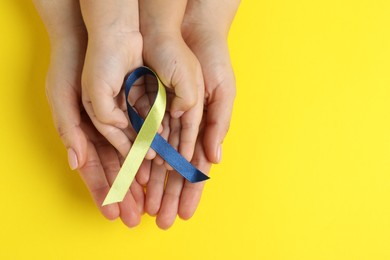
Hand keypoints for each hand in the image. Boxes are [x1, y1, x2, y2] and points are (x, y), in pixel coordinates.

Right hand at [34, 0, 144, 227]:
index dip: (104, 192)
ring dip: (143, 177)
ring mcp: (122, 122)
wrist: (97, 38)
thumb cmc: (71, 67)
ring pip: (134, 156)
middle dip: (127, 193)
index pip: (95, 171)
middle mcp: (104, 133)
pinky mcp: (138, 110)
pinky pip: (147, 135)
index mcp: (83, 134)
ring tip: (152, 198)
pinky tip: (160, 166)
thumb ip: (69, 130)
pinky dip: (153, 151)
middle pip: (117, 170)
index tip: (113, 215)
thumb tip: (75, 162)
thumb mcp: (62, 97)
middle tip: (136, 217)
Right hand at [79, 0, 153, 158]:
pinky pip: (146, 110)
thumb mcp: (95, 90)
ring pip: (137, 124)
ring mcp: (122, 98)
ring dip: (148, 136)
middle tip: (151, 162)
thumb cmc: (102, 59)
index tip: (135, 165)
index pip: (109, 137)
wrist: (118, 31)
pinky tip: (163, 129)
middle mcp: (107, 106)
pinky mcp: (136, 90)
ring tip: (160, 150)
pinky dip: (154, 120)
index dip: (122, 150)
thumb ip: (103, 114)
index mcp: (92, 109)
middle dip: (137, 149)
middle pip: (124, 135)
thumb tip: (121, 127)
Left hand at [143, 0, 239, 228]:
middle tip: (161, 220)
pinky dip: (140, 160)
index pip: (196, 167)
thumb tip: (215, 158)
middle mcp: (185, 129)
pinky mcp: (149, 110)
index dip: (190, 191)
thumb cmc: (211, 60)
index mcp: (205, 128)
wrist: (185, 32)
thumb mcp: (222, 91)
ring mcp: (166, 121)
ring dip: (153, 186)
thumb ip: (219, 124)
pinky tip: (137, 178)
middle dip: (169, 196)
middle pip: (175, 171)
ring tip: (147, 207)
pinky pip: (144, 139)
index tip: (183, 213)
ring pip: (158, 160)